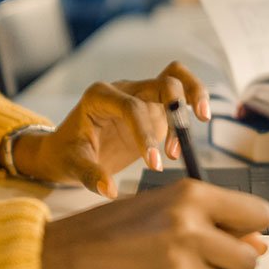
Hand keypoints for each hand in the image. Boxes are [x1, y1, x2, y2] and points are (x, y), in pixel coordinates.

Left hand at [15, 61, 210, 196]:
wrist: (65, 148)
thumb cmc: (66, 153)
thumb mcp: (72, 165)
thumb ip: (90, 175)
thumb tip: (109, 190)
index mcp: (99, 97)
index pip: (130, 107)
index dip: (145, 133)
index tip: (154, 164)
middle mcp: (123, 90)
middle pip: (160, 81)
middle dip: (178, 103)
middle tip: (188, 131)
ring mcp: (140, 96)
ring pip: (174, 78)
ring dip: (193, 95)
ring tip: (203, 119)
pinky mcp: (152, 107)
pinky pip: (177, 96)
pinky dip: (190, 105)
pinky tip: (191, 134)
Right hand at [40, 179, 268, 268]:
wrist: (57, 261)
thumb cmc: (102, 231)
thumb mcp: (157, 206)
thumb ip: (208, 219)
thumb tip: (256, 243)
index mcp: (190, 196)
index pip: (258, 213)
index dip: (251, 228)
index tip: (241, 235)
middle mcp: (190, 228)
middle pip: (249, 257)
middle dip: (234, 264)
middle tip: (207, 261)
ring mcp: (180, 267)